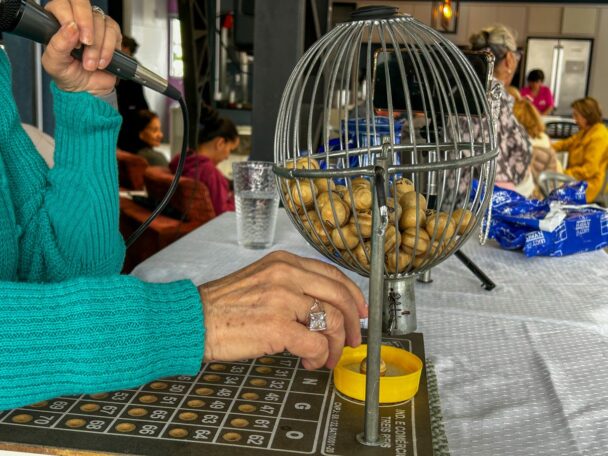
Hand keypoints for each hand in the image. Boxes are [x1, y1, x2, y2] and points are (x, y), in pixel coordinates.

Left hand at [41, 0, 121, 95]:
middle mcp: (76, 19)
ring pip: (101, 22)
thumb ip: (58, 45)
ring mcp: (95, 25)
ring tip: (90, 64)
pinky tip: (101, 61)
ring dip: (97, 47)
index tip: (74, 41)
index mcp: (57, 21)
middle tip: (86, 44)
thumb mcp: (54, 63)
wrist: (87, 90)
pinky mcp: (111, 34)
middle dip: (86, 25)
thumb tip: (70, 28)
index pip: (63, 4)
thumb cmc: (68, 74)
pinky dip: (109, 50)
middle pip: (83, 4)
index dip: (70, 18)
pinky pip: (114, 32)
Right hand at [199, 251, 367, 369]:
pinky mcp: (277, 326)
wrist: (194, 320)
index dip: (353, 295)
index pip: (332, 274)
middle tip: (351, 339)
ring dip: (334, 345)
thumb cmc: (224, 306)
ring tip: (324, 356)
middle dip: (352, 322)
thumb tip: (322, 308)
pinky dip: (318, 357)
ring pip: (331, 321)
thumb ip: (292, 287)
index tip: (360, 311)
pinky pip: (315, 343)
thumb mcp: (261, 281)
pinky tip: (309, 362)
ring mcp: (282, 300)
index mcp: (284, 263)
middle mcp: (286, 276)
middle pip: (339, 296)